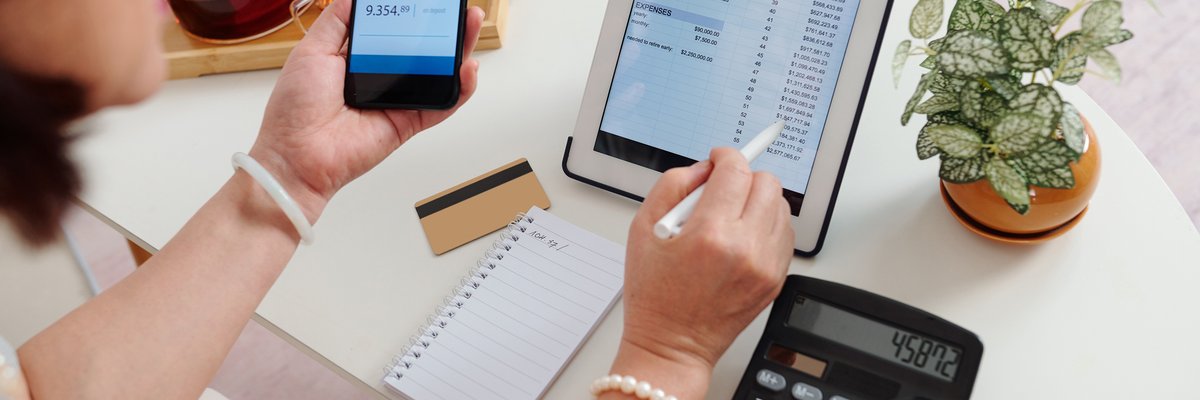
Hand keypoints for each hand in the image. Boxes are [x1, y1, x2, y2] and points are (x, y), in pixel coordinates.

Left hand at [248, 0, 484, 220]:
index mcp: (356, 58)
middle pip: (422, 49)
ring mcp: (397, 101)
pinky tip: (468, 69)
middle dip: (442, 28)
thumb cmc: (295, 108)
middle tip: (456, 9)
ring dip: (459, 51)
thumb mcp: (312, 50)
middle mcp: (380, 78)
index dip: (410, 15)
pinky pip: (441, 105)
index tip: (424, 1)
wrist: (296, 153)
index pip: (393, 30)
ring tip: (470, 27)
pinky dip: (460, 89)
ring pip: (438, 74)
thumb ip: (337, 22)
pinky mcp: (408, 122)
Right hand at [604, 148, 793, 398]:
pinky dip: (767, 226)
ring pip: (781, 207)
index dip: (726, 157)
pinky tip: (743, 236)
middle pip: (767, 184)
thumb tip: (703, 170)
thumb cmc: (654, 295)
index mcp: (710, 234)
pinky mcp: (775, 280)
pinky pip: (785, 235)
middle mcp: (745, 249)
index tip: (718, 159)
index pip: (736, 171)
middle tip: (723, 188)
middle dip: (744, 178)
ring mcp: (765, 266)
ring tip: (731, 215)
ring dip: (758, 201)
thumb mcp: (642, 230)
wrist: (673, 345)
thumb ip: (672, 186)